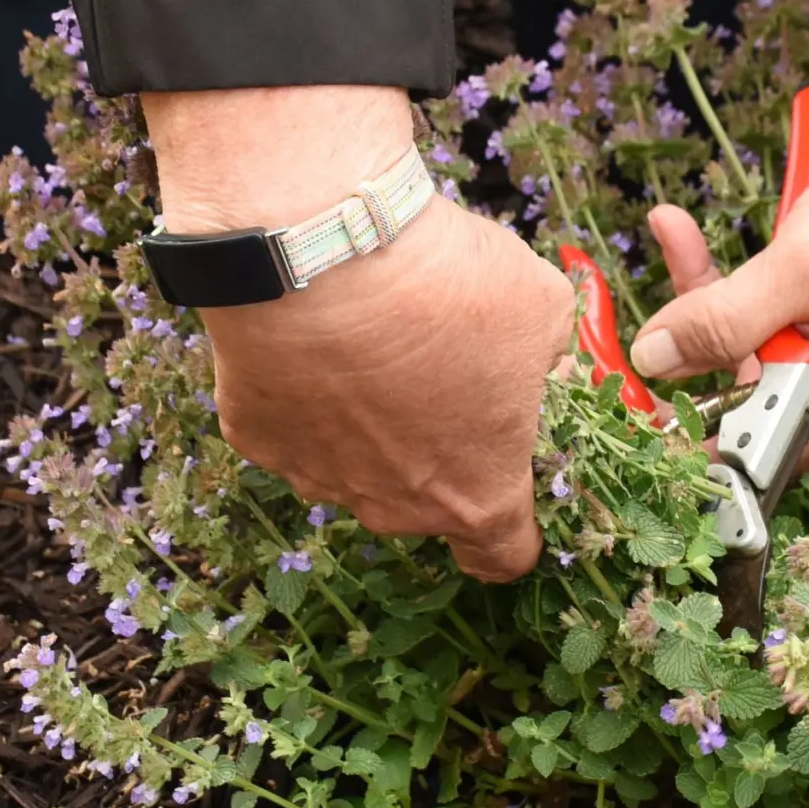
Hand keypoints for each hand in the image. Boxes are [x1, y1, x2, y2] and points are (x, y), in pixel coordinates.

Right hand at [144, 84, 574, 580]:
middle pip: (424, 501)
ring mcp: (318, 478)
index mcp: (477, 495)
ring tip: (372, 343)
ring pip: (354, 464)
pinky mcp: (257, 439)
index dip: (515, 530)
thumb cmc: (445, 287)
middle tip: (439, 371)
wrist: (321, 251)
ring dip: (370, 422)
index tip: (511, 487)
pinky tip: (315, 336)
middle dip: (438, 449)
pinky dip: (307, 393)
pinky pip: (293, 425)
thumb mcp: (542, 308)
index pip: (502, 556)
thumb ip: (551, 356)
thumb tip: (545, 366)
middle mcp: (394, 508)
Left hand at [626, 2, 808, 462]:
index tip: (604, 370)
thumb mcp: (806, 270)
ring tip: (672, 224)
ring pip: (724, 353)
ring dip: (692, 291)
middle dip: (668, 335)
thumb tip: (653, 359)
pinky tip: (684, 231)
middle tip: (629, 282)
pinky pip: (748, 323)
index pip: (715, 453)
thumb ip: (727, 318)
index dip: (657, 420)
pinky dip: (718, 280)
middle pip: (710, 399)